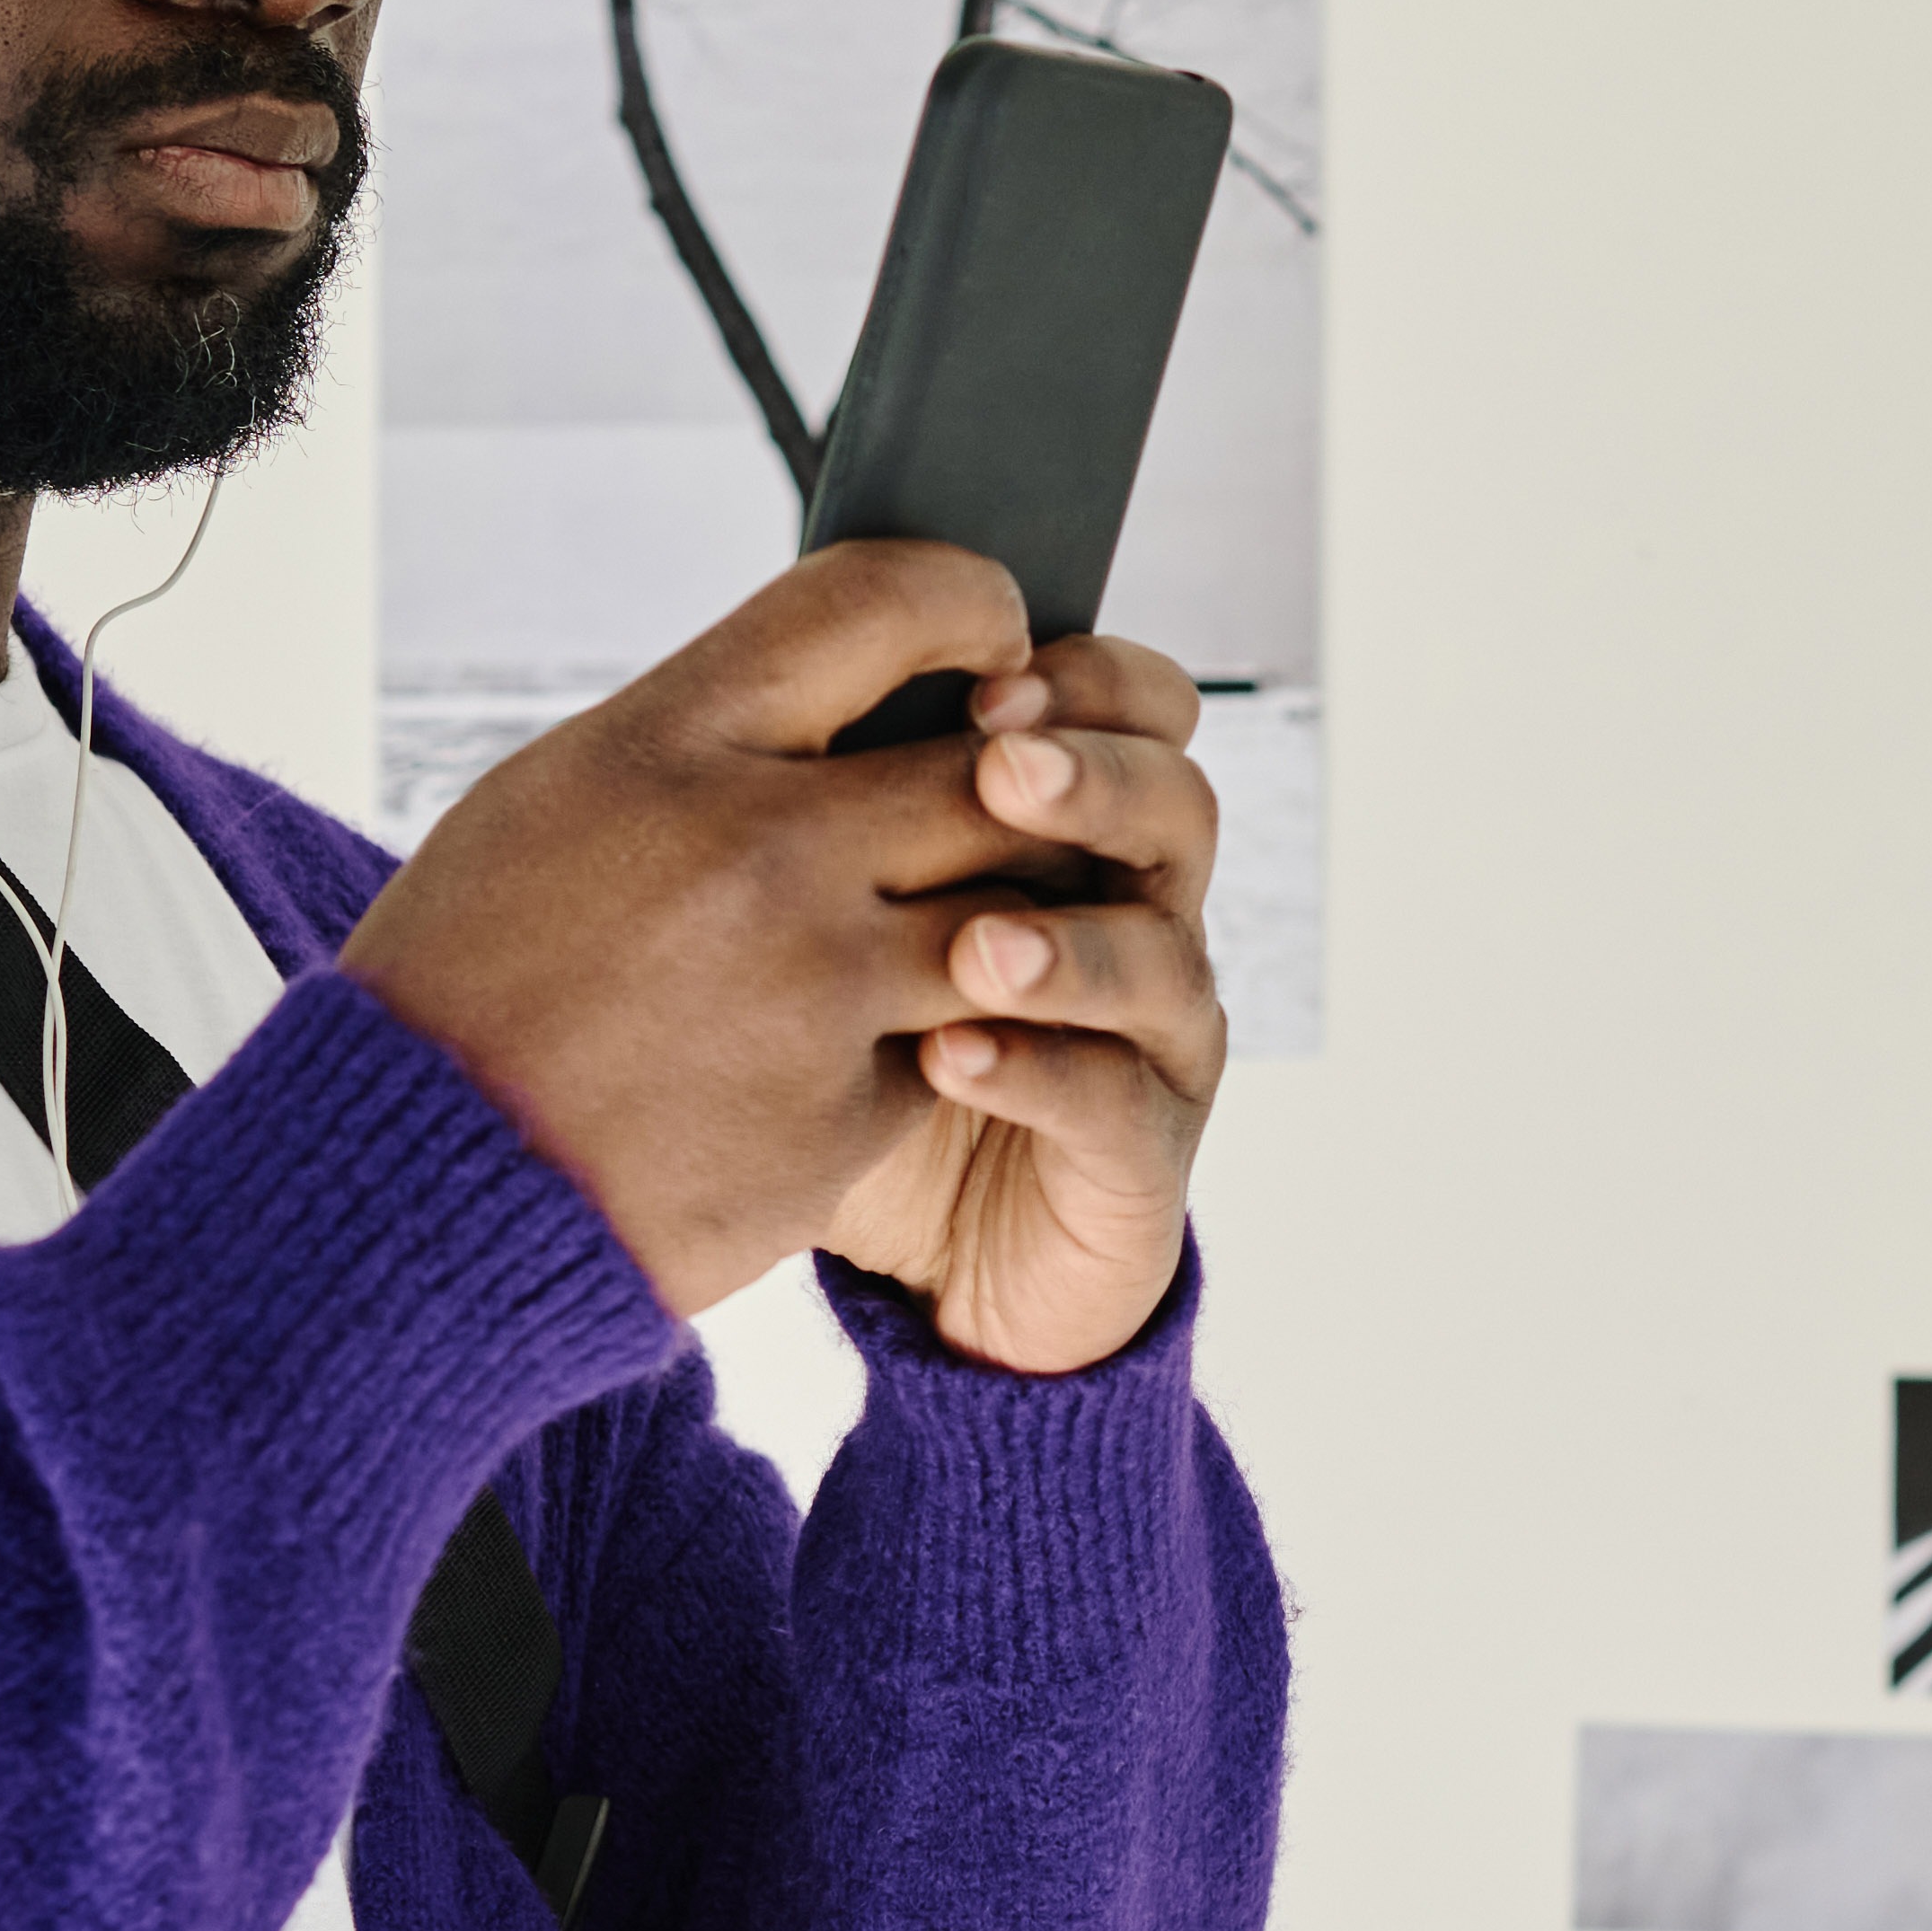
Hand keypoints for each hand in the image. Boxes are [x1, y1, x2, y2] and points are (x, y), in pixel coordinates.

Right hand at [340, 546, 1206, 1347]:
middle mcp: (765, 850)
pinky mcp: (852, 1113)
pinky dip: (943, 1044)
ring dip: (1011, 919)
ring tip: (964, 927)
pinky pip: (969, 1047)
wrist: (416, 1193)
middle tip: (1014, 799)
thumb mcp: (554, 798)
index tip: (988, 639)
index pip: (889, 598)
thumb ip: (708, 736)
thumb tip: (835, 689)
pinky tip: (867, 1050)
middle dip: (1028, 779)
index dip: (969, 604)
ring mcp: (821, 987)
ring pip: (1017, 913)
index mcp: (676, 742)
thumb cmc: (468, 983)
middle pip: (995, 765)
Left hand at [816, 629, 1224, 1374]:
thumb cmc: (876, 1058)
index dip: (1080, 681)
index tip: (982, 677)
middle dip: (1093, 778)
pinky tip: (950, 1056)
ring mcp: (1153, 1039)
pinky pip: (1113, 1101)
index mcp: (1076, 833)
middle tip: (1001, 769)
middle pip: (1173, 806)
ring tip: (973, 947)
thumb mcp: (839, 920)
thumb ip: (836, 813)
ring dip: (1069, 941)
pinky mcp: (1142, 1157)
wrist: (924, 1253)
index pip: (1127, 713)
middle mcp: (1137, 917)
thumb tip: (758, 692)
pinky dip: (1035, 1072)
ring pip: (1162, 955)